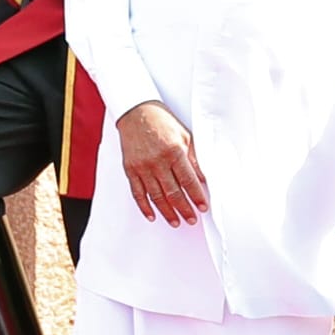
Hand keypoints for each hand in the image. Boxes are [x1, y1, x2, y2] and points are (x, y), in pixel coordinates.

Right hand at [118, 103, 210, 226]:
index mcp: (174, 151)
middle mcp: (158, 161)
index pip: (189, 180)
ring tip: (176, 222)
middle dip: (184, 209)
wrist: (136, 112)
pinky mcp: (130, 169)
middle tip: (191, 219)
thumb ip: (194, 157)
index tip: (203, 207)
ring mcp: (142, 167)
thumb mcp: (185, 135)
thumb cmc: (162, 121)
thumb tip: (203, 178)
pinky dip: (145, 207)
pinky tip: (152, 216)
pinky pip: (137, 193)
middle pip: (173, 192)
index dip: (197, 196)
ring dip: (167, 212)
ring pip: (156, 196)